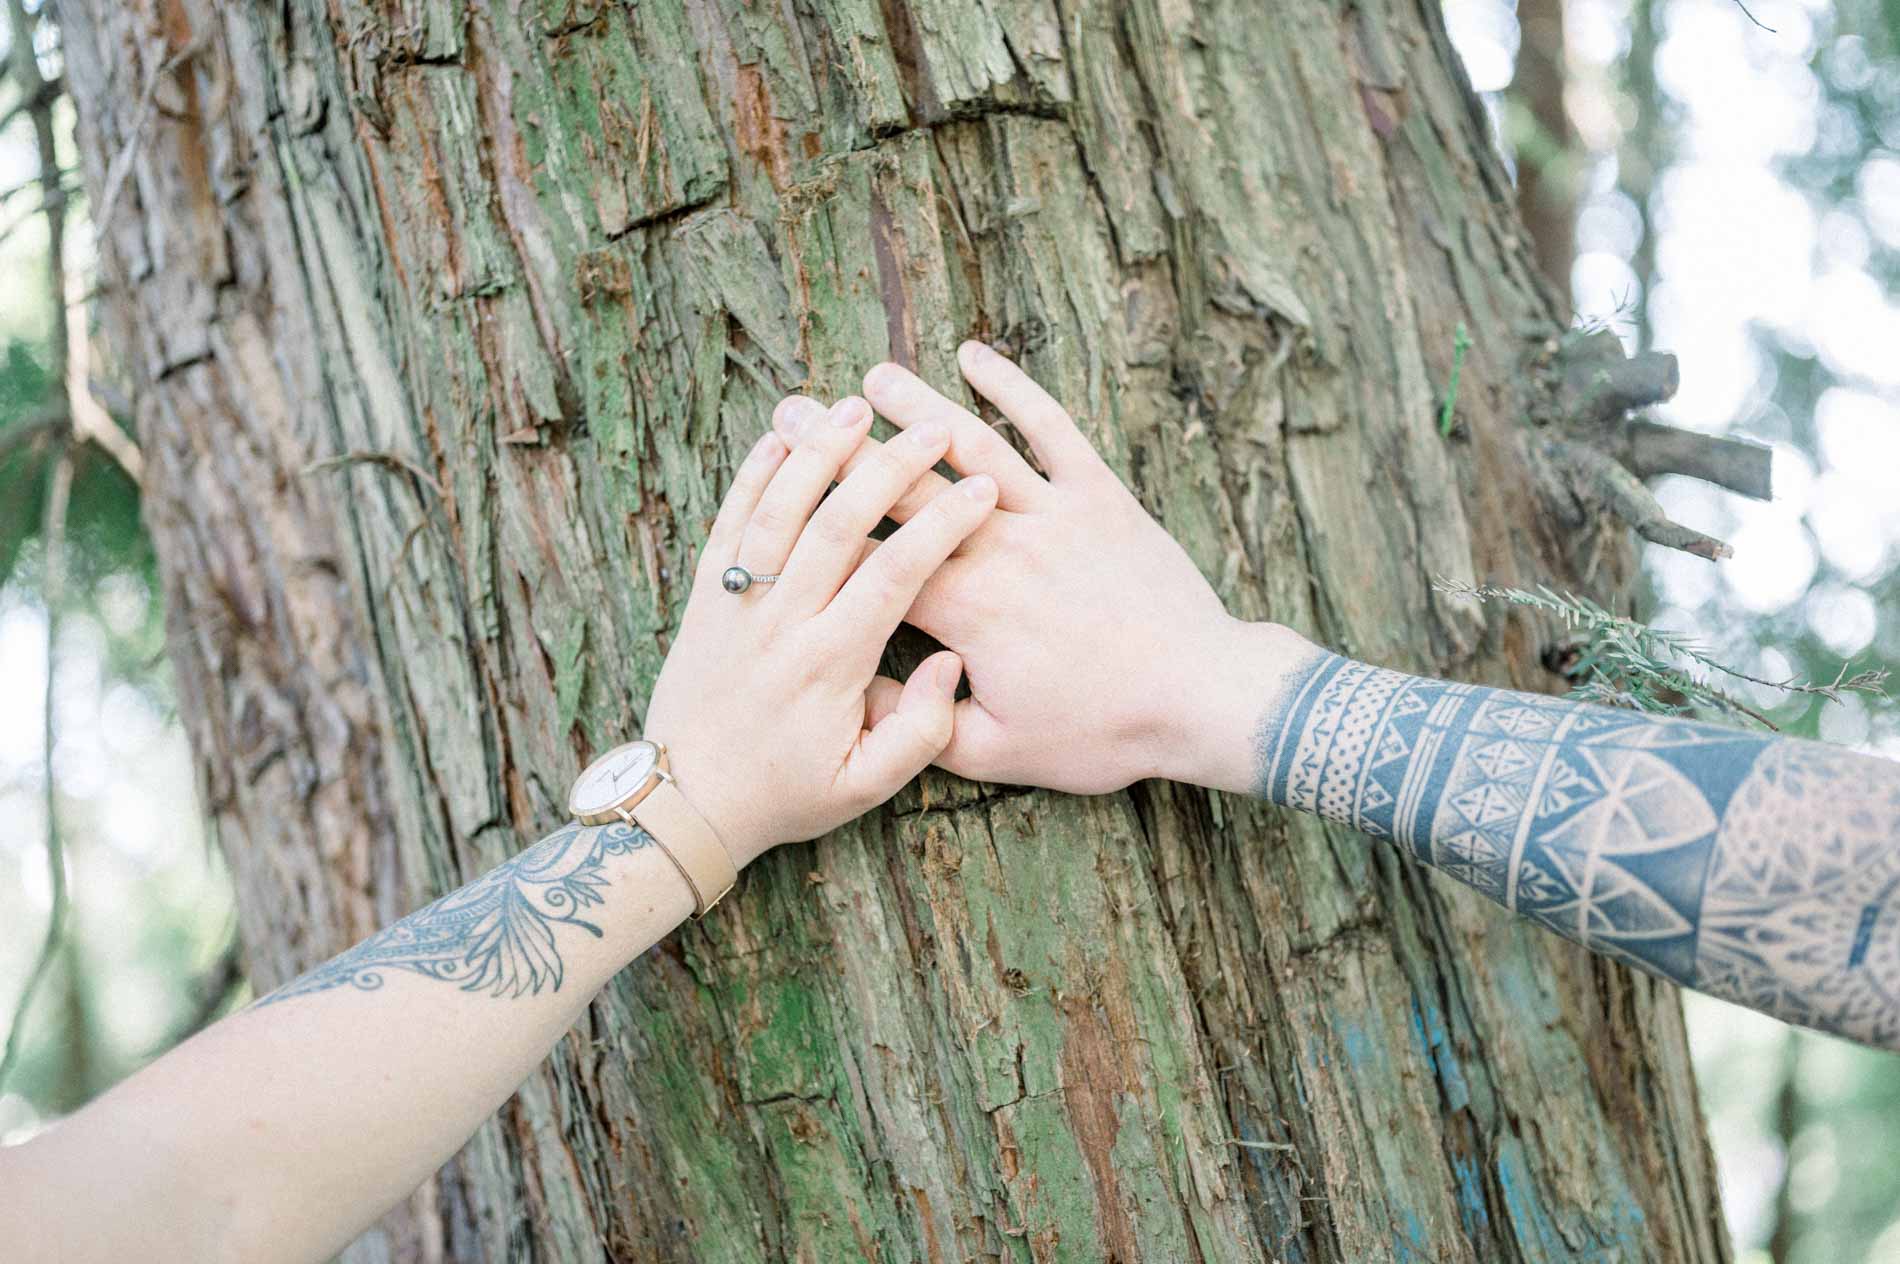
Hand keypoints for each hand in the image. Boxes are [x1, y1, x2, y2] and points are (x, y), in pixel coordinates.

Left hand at [642, 396, 998, 866]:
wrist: (685, 801)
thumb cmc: (784, 793)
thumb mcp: (866, 786)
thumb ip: (921, 731)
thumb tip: (951, 663)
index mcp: (830, 663)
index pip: (894, 574)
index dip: (940, 525)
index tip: (981, 490)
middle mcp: (781, 622)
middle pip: (838, 523)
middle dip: (889, 468)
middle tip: (931, 430)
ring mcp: (736, 603)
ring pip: (778, 509)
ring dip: (818, 453)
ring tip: (856, 407)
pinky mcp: (704, 595)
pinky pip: (728, 521)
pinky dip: (751, 474)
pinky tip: (781, 435)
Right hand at [773, 345, 1316, 794]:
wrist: (1201, 698)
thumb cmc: (1103, 732)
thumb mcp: (1001, 753)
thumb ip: (923, 725)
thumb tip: (864, 694)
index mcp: (966, 611)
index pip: (873, 559)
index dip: (819, 521)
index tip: (777, 487)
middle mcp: (1000, 548)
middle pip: (906, 488)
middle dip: (845, 449)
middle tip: (798, 410)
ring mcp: (1053, 514)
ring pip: (971, 445)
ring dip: (918, 407)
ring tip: (872, 377)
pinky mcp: (1101, 497)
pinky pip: (1052, 430)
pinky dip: (1014, 389)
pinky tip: (975, 356)